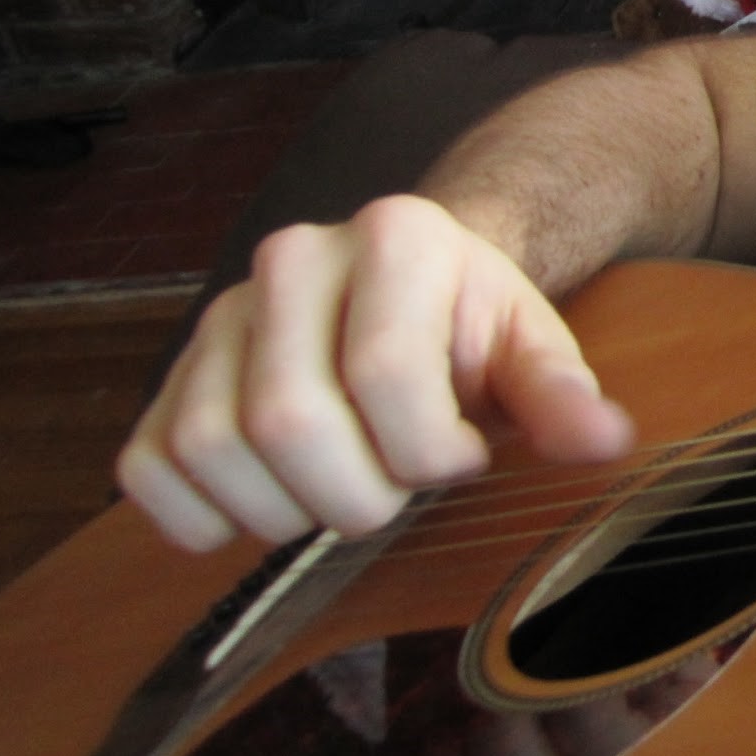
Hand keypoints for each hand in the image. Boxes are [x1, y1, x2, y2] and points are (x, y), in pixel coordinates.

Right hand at [117, 194, 634, 550]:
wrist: (409, 295)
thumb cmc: (473, 329)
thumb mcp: (533, 350)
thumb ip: (562, 395)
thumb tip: (607, 440)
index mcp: (396, 236)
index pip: (386, 376)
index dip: (430, 452)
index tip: (461, 454)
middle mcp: (292, 258)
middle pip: (289, 422)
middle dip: (359, 493)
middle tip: (399, 487)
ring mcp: (220, 316)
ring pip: (212, 449)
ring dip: (286, 511)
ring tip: (346, 486)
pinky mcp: (171, 376)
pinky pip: (149, 469)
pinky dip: (204, 519)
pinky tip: (273, 503)